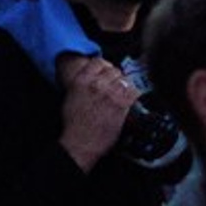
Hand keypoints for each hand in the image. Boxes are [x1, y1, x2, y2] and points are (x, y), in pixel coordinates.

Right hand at [57, 53, 138, 169]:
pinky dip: (134, 95)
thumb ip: (82, 83)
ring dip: (125, 86)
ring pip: (125, 79)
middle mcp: (96, 84)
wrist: (80, 143)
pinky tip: (130, 100)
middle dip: (116, 78)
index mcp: (82, 80)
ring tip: (122, 94)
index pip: (98, 62)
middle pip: (114, 70)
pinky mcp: (121, 104)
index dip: (104, 67)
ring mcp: (110, 93)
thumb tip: (92, 78)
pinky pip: (134, 92)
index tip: (106, 73)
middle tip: (115, 87)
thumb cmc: (74, 125)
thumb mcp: (71, 97)